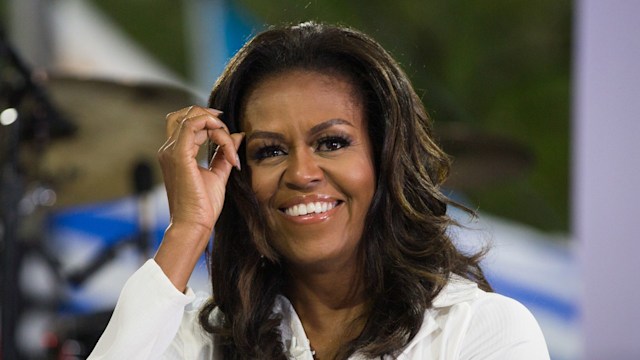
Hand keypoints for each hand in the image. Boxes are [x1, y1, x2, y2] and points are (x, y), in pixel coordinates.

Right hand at [155, 106, 242, 290]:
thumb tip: (238, 135)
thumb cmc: (203, 206)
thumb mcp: (218, 174)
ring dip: (216, 125)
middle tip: (228, 135)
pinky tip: (226, 141)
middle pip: (187, 114)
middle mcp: (169, 149)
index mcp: (175, 153)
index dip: (211, 122)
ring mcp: (171, 151)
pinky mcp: (178, 155)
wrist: (194, 224)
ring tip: (229, 145)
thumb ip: (225, 153)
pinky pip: (193, 125)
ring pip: (193, 117)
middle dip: (211, 118)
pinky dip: (213, 127)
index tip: (230, 139)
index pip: (189, 122)